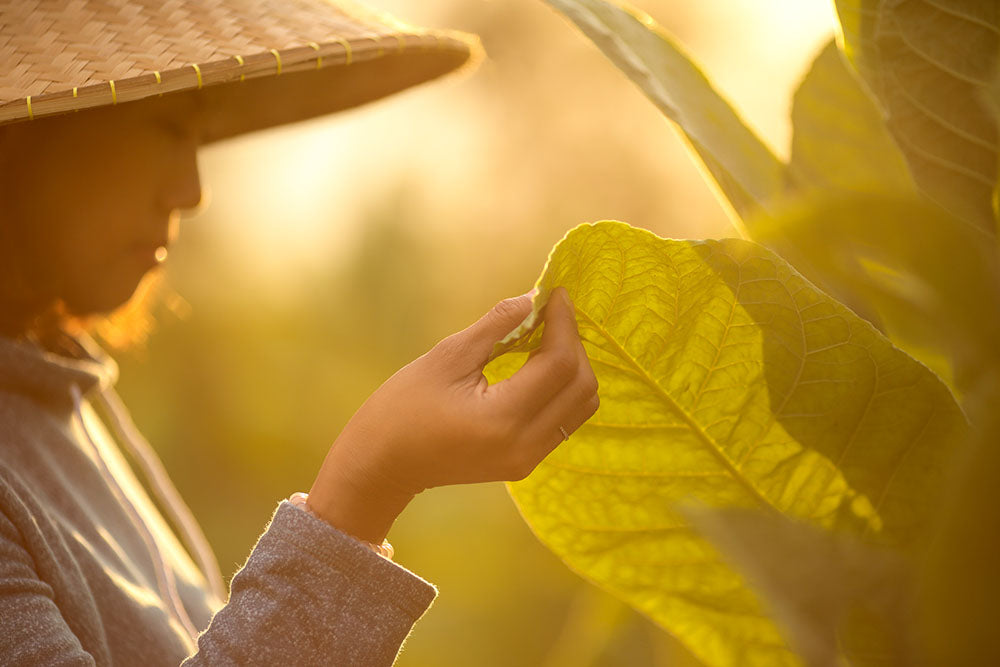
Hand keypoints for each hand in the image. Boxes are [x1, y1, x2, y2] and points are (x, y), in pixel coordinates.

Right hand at [307, 287, 598, 542]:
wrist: (381, 466)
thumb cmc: (401, 408)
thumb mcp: (446, 358)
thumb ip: (496, 326)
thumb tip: (533, 297)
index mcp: (504, 419)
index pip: (559, 364)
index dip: (564, 322)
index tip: (555, 292)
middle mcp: (526, 445)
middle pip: (582, 387)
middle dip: (572, 342)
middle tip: (550, 312)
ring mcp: (529, 459)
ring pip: (581, 405)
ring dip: (572, 366)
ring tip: (546, 336)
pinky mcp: (525, 462)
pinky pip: (564, 419)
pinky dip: (562, 387)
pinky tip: (538, 364)